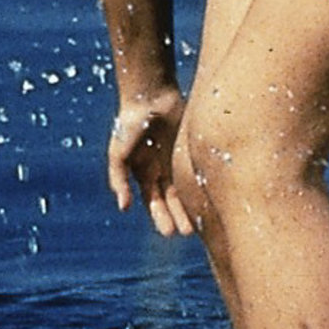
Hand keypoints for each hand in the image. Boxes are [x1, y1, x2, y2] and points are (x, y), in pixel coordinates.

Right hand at [107, 87, 190, 235]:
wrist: (149, 94)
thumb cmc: (129, 123)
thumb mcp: (118, 153)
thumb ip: (118, 179)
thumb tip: (123, 207)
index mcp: (144, 172)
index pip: (153, 201)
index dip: (160, 217)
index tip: (169, 233)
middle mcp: (162, 169)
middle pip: (172, 199)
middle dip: (178, 217)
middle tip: (187, 234)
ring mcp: (178, 158)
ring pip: (187, 188)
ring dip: (192, 206)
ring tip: (201, 223)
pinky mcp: (192, 147)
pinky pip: (197, 170)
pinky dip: (202, 185)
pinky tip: (210, 198)